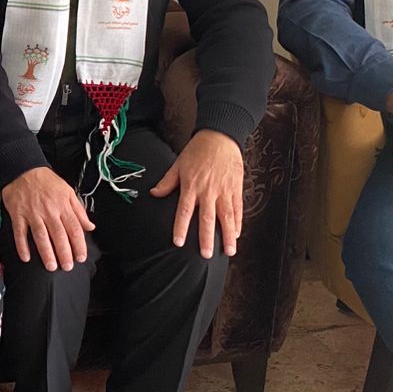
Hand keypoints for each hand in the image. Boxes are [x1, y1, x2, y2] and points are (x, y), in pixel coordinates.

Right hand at [1, 166, 93, 271]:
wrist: (23, 168)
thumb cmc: (47, 181)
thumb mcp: (68, 191)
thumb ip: (79, 210)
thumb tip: (90, 227)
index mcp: (63, 206)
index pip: (74, 229)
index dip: (79, 245)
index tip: (81, 258)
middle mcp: (49, 211)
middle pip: (58, 235)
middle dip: (64, 252)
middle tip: (67, 267)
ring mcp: (32, 213)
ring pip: (41, 236)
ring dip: (46, 252)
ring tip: (51, 267)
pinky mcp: (17, 214)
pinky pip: (20, 232)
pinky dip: (22, 245)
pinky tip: (26, 257)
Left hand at [148, 129, 243, 256]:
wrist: (220, 136)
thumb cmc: (197, 151)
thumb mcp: (178, 164)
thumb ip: (167, 182)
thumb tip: (154, 193)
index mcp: (191, 186)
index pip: (184, 210)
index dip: (181, 227)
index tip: (178, 242)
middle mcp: (208, 190)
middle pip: (207, 218)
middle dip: (207, 238)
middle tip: (206, 255)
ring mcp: (224, 190)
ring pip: (227, 216)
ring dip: (228, 235)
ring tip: (229, 251)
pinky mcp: (236, 188)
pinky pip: (237, 208)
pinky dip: (238, 222)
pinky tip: (236, 235)